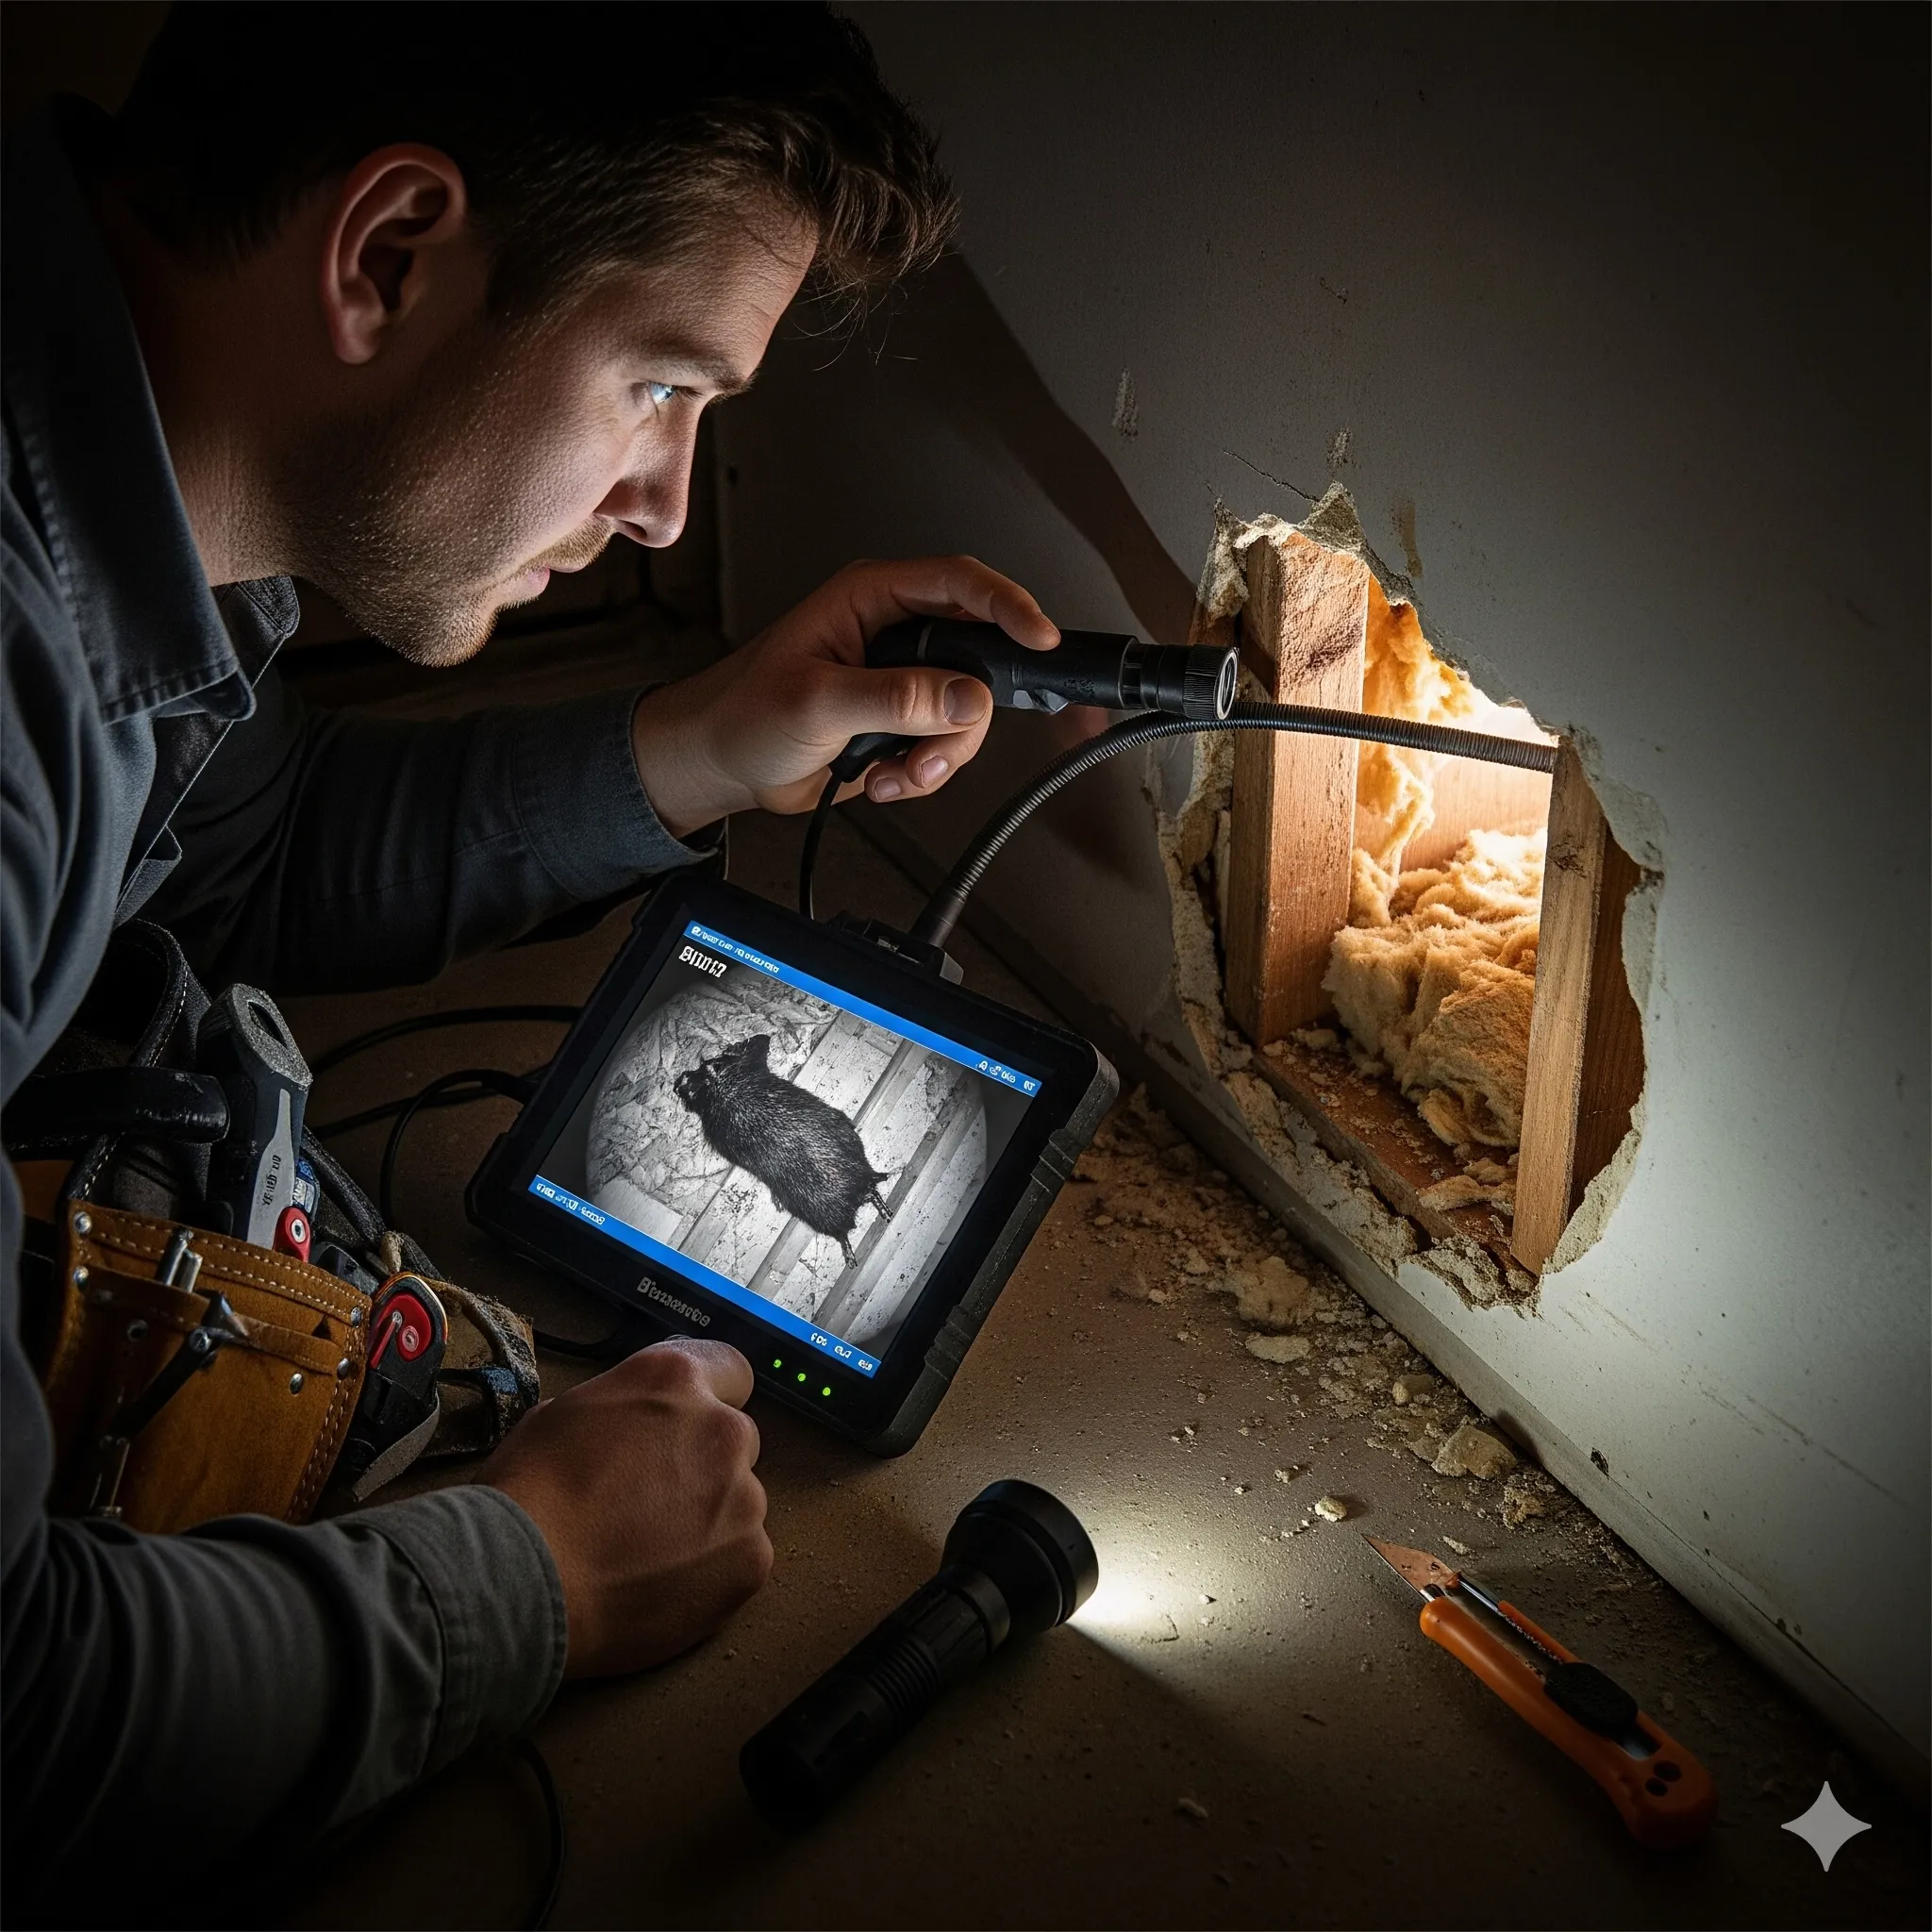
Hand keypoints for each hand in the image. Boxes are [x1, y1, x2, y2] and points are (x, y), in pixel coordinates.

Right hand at [481, 1339, 770, 1677]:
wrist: (523, 1581)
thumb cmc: (528, 1497)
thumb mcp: (564, 1415)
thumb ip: (622, 1409)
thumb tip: (630, 1427)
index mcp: (675, 1379)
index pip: (729, 1370)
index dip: (707, 1402)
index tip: (686, 1430)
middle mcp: (722, 1428)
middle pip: (736, 1442)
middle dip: (705, 1467)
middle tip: (653, 1505)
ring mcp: (745, 1496)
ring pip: (740, 1504)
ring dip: (710, 1522)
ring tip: (647, 1556)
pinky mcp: (751, 1559)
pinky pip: (742, 1559)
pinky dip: (712, 1574)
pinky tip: (662, 1588)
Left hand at [629, 556, 1059, 834]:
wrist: (720, 765)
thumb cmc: (742, 713)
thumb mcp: (817, 701)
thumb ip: (895, 697)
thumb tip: (964, 695)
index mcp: (871, 599)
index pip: (960, 585)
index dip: (1008, 607)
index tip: (1040, 640)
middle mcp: (895, 635)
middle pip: (979, 658)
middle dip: (966, 713)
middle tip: (935, 747)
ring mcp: (903, 682)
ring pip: (968, 713)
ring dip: (941, 754)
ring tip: (896, 771)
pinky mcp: (903, 725)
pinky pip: (947, 747)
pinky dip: (924, 773)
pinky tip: (884, 778)